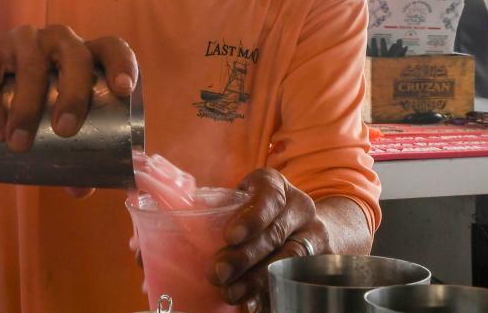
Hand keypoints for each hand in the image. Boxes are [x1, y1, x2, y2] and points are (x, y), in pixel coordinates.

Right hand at [0, 25, 137, 152]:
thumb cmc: (33, 96)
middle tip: (65, 130)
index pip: (111, 48)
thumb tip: (83, 189)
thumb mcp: (54, 113)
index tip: (123, 90)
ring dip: (27, 107)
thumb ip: (71, 149)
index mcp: (85, 55)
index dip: (122, 64)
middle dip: (74, 93)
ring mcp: (25, 40)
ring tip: (20, 144)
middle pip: (76, 57)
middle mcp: (59, 41)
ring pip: (32, 65)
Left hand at [209, 168, 329, 309]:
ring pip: (289, 259)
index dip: (251, 217)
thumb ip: (212, 210)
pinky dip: (274, 294)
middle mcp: (300, 207)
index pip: (269, 197)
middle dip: (245, 256)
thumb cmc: (256, 211)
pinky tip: (253, 304)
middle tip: (218, 272)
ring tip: (230, 293)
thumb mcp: (240, 201)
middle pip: (275, 233)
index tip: (230, 236)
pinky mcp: (319, 261)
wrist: (304, 223)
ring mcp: (314, 235)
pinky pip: (298, 279)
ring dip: (257, 279)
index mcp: (275, 186)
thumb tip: (167, 234)